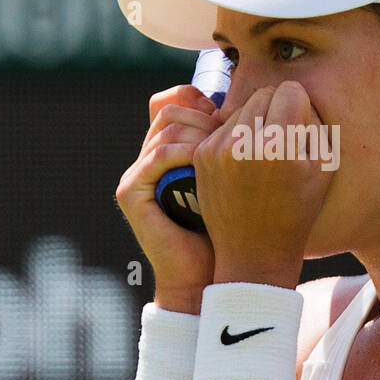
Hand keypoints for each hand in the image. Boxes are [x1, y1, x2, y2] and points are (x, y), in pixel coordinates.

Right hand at [115, 84, 224, 308]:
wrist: (205, 278)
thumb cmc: (226, 231)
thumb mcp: (232, 180)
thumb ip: (230, 148)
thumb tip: (249, 109)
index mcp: (167, 154)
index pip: (175, 103)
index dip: (202, 102)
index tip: (231, 116)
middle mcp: (147, 160)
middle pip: (170, 109)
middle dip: (204, 116)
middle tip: (230, 132)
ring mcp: (135, 175)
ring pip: (167, 127)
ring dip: (200, 132)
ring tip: (223, 149)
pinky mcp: (130, 192)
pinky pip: (159, 154)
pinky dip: (186, 151)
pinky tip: (207, 160)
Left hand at [193, 81, 335, 285]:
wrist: (254, 253)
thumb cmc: (297, 212)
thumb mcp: (323, 168)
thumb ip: (314, 123)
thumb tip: (296, 94)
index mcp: (279, 146)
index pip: (290, 90)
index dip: (300, 107)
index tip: (300, 129)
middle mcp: (245, 143)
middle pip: (265, 93)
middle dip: (276, 110)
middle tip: (282, 141)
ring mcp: (218, 149)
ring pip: (242, 107)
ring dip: (255, 122)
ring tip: (263, 154)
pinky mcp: (202, 155)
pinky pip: (224, 125)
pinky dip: (236, 136)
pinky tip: (244, 162)